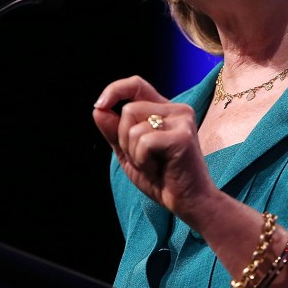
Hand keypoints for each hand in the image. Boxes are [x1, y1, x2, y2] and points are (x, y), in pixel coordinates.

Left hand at [93, 75, 216, 217]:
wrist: (189, 203)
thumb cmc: (162, 178)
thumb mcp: (130, 153)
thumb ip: (114, 131)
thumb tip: (98, 109)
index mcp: (165, 110)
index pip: (136, 84)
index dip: (115, 90)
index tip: (100, 105)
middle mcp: (176, 110)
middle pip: (128, 109)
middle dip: (125, 140)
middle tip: (145, 159)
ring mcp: (182, 120)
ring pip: (133, 127)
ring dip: (135, 153)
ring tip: (154, 165)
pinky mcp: (183, 136)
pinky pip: (144, 141)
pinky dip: (143, 160)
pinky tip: (160, 169)